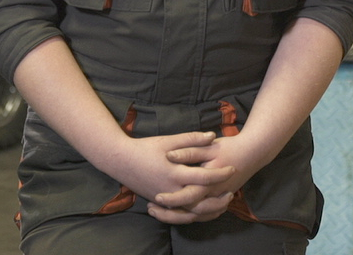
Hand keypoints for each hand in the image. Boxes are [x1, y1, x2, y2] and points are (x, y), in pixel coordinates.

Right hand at [98, 130, 235, 223]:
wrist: (120, 160)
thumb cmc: (145, 148)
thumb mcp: (168, 140)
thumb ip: (191, 139)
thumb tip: (212, 136)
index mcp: (174, 173)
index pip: (204, 177)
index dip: (221, 173)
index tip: (232, 168)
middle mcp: (171, 190)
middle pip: (201, 201)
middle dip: (218, 198)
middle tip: (232, 191)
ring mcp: (165, 199)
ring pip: (191, 212)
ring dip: (208, 210)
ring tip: (221, 203)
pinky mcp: (161, 202)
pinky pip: (180, 214)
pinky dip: (194, 214)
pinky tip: (204, 208)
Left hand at [148, 134, 264, 223]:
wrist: (254, 152)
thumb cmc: (230, 147)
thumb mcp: (209, 146)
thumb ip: (189, 150)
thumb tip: (170, 155)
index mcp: (209, 181)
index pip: (188, 196)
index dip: (171, 199)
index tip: (156, 198)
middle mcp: (213, 194)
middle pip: (190, 211)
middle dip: (170, 213)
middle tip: (152, 208)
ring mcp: (218, 199)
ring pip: (198, 216)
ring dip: (178, 217)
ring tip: (160, 212)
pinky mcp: (220, 199)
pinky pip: (205, 214)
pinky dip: (191, 216)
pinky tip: (178, 212)